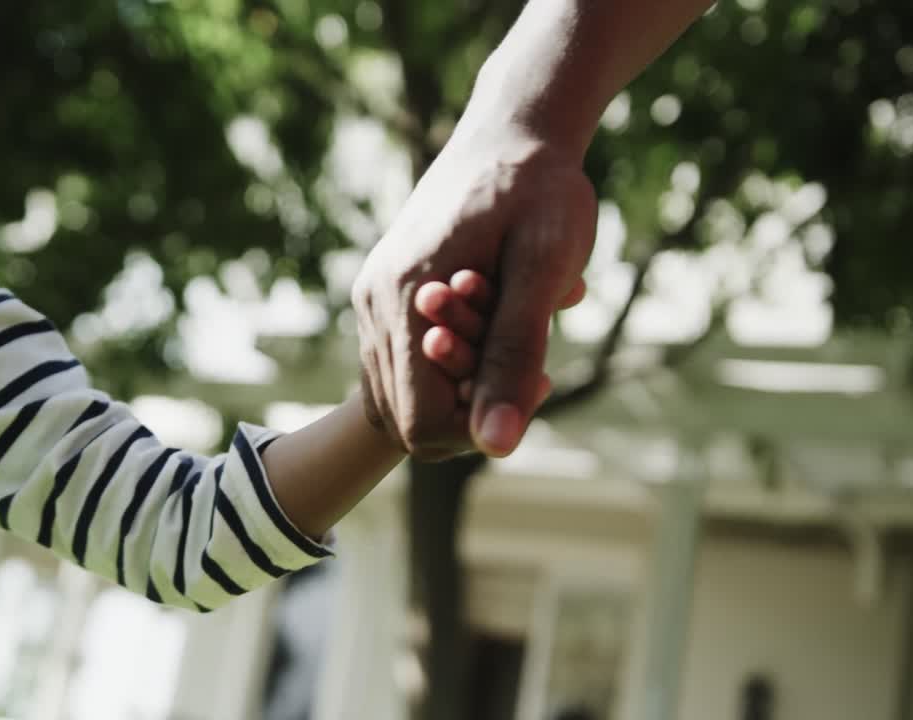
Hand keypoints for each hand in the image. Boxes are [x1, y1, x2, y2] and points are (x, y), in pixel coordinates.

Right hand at [352, 127, 596, 459]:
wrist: (512, 129)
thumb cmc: (538, 190)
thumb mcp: (541, 270)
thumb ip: (514, 355)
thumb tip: (498, 446)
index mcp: (403, 301)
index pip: (421, 425)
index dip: (481, 424)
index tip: (535, 379)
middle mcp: (372, 304)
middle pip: (409, 418)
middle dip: (475, 404)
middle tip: (533, 356)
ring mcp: (370, 299)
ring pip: (404, 395)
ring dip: (463, 384)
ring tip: (512, 332)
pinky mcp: (381, 294)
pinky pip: (404, 364)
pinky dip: (448, 363)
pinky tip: (491, 323)